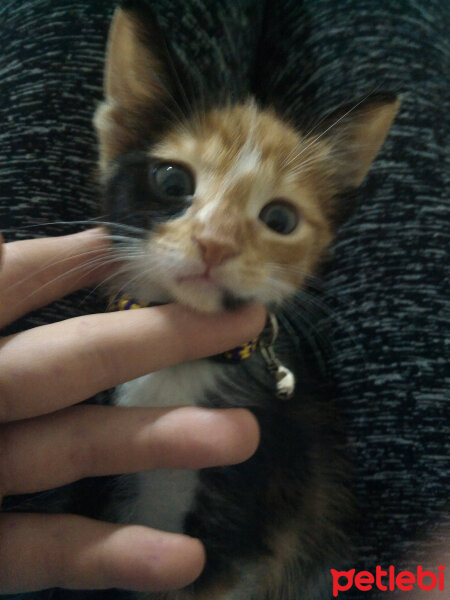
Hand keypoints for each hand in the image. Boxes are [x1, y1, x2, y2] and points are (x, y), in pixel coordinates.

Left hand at [0, 229, 264, 593]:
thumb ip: (2, 279)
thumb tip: (66, 243)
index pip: (23, 277)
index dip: (85, 256)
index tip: (162, 247)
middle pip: (81, 358)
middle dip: (164, 339)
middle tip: (245, 322)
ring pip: (79, 448)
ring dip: (163, 441)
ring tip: (241, 434)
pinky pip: (50, 549)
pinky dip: (115, 553)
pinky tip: (181, 558)